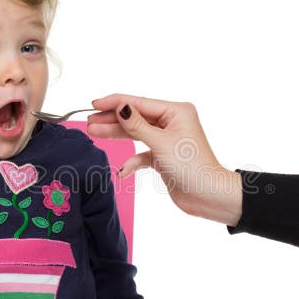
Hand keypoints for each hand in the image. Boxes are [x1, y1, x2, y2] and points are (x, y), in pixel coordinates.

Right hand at [87, 94, 242, 226]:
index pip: (139, 103)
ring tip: (95, 133)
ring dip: (117, 135)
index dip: (115, 102)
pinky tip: (123, 170)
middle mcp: (172, 122)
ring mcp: (167, 140)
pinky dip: (132, 161)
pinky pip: (142, 154)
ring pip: (136, 133)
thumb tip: (120, 107)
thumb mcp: (161, 143)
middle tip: (90, 122)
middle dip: (112, 120)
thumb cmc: (193, 167)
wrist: (208, 196)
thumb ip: (137, 125)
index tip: (95, 103)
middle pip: (135, 117)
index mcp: (176, 112)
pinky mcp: (163, 157)